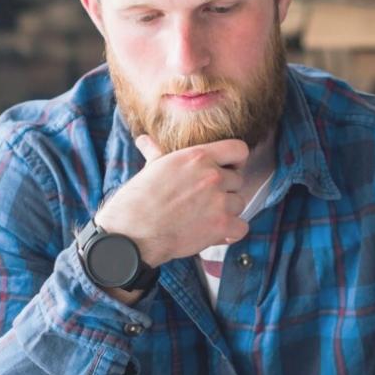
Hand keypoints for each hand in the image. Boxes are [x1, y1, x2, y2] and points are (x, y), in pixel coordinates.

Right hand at [94, 135, 250, 267]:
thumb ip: (157, 153)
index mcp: (197, 157)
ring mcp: (219, 201)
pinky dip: (231, 233)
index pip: (238, 149)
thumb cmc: (137, 200)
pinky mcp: (221, 225)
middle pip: (238, 180)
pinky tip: (216, 233)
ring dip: (227, 212)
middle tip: (205, 201)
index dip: (236, 161)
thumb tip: (145, 141)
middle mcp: (212, 176)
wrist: (133, 232)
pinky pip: (241, 227)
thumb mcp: (150, 169)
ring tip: (204, 217)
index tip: (229, 169)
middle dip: (225, 191)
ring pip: (239, 204)